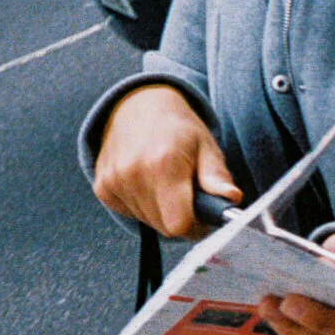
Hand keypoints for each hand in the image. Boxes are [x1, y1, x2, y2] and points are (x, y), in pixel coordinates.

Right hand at [93, 84, 242, 238]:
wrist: (137, 106)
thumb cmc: (179, 130)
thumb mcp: (206, 147)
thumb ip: (217, 176)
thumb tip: (231, 197)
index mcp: (164, 163)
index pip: (180, 224)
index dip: (197, 227)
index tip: (204, 215)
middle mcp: (134, 173)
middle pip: (165, 227)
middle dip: (182, 218)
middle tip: (188, 195)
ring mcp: (114, 180)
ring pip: (148, 222)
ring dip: (162, 212)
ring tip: (166, 184)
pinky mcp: (102, 186)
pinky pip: (130, 213)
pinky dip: (142, 206)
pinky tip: (146, 182)